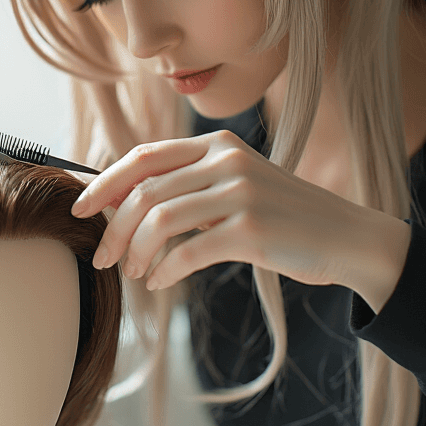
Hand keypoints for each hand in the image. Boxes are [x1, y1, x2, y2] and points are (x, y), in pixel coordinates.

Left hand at [71, 130, 410, 311]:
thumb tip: (123, 204)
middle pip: (144, 190)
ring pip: (159, 219)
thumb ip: (191, 185)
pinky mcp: (251, 229)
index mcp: (218, 144)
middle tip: (103, 256)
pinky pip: (188, 251)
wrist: (346, 237)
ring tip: (135, 273)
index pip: (144, 156)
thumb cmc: (283, 218)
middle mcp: (226, 159)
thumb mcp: (237, 186)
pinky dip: (165, 269)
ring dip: (136, 251)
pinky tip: (161, 281)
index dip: (104, 182)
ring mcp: (239, 192)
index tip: (79, 209)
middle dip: (113, 227)